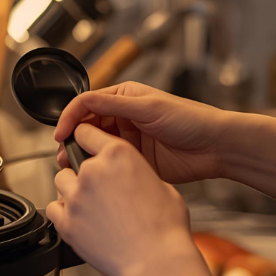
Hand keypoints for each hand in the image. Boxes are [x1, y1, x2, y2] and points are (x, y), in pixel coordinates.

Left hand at [46, 124, 201, 275]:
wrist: (156, 262)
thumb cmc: (166, 229)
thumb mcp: (161, 186)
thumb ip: (136, 173)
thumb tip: (129, 176)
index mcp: (118, 155)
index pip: (86, 133)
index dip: (85, 139)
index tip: (84, 146)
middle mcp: (93, 171)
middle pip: (72, 162)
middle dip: (83, 172)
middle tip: (98, 189)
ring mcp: (77, 197)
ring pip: (60, 182)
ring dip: (72, 190)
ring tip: (89, 205)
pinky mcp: (67, 223)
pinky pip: (53, 209)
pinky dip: (63, 212)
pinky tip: (79, 219)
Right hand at [54, 81, 234, 183]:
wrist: (215, 147)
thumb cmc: (191, 119)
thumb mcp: (148, 107)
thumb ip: (113, 106)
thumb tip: (83, 104)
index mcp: (124, 98)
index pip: (87, 104)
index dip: (70, 118)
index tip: (60, 135)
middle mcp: (125, 118)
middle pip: (88, 127)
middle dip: (73, 140)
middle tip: (64, 156)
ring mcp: (130, 141)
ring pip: (97, 148)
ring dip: (84, 157)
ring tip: (75, 168)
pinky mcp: (136, 162)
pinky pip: (112, 165)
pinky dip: (100, 170)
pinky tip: (95, 176)